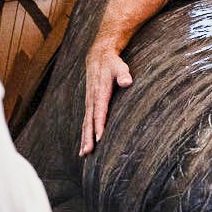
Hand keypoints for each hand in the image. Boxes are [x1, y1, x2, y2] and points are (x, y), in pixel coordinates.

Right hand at [81, 42, 132, 156]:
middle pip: (89, 121)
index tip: (99, 138)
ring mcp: (89, 103)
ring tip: (84, 154)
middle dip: (88, 137)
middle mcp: (92, 100)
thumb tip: (127, 82)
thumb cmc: (112, 64)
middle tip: (87, 152)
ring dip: (85, 138)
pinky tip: (85, 145)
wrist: (98, 57)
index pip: (99, 111)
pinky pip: (86, 121)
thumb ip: (123, 74)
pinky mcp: (90, 104)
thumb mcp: (119, 66)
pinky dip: (85, 133)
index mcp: (100, 92)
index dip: (99, 124)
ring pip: (86, 123)